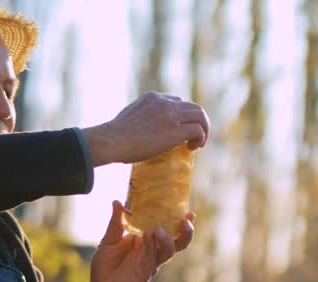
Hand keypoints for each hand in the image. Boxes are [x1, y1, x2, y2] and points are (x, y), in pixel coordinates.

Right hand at [82, 92, 210, 166]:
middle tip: (195, 137)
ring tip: (198, 143)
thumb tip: (138, 132)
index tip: (179, 130)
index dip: (182, 116)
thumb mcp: (128, 119)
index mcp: (152, 98)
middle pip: (192, 106)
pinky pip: (198, 130)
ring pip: (200, 115)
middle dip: (198, 121)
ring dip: (203, 129)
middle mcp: (164, 103)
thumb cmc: (115, 136)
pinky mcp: (176, 130)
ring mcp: (171, 115)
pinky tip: (194, 147)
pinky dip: (201, 138)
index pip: (176, 102)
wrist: (113, 140)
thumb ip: (139, 119)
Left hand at [87, 201, 193, 281]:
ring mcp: (150, 261)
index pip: (165, 227)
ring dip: (168, 238)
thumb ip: (116, 223)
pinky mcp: (146, 271)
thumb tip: (118, 202)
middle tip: (187, 218)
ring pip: (169, 249)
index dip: (176, 218)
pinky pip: (154, 257)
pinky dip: (153, 246)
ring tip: (158, 229)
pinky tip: (149, 236)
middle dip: (185, 230)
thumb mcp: (109, 240)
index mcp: (145, 239)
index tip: (185, 209)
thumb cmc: (105, 267)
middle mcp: (152, 249)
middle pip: (176, 240)